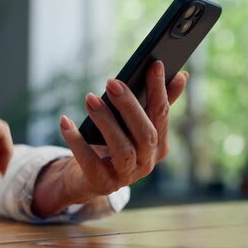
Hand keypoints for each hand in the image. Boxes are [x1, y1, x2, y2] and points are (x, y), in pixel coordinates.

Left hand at [32, 61, 187, 215]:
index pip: (161, 114)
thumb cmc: (114, 143)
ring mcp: (125, 176)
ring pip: (122, 150)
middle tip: (112, 81)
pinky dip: (77, 142)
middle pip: (145, 134)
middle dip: (130, 106)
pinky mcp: (101, 183)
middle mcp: (146, 163)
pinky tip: (65, 121)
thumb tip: (182, 75)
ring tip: (90, 98)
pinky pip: (90, 162)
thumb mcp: (134, 123)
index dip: (160, 90)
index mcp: (159, 145)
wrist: (87, 177)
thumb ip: (157, 103)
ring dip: (106, 121)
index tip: (155, 64)